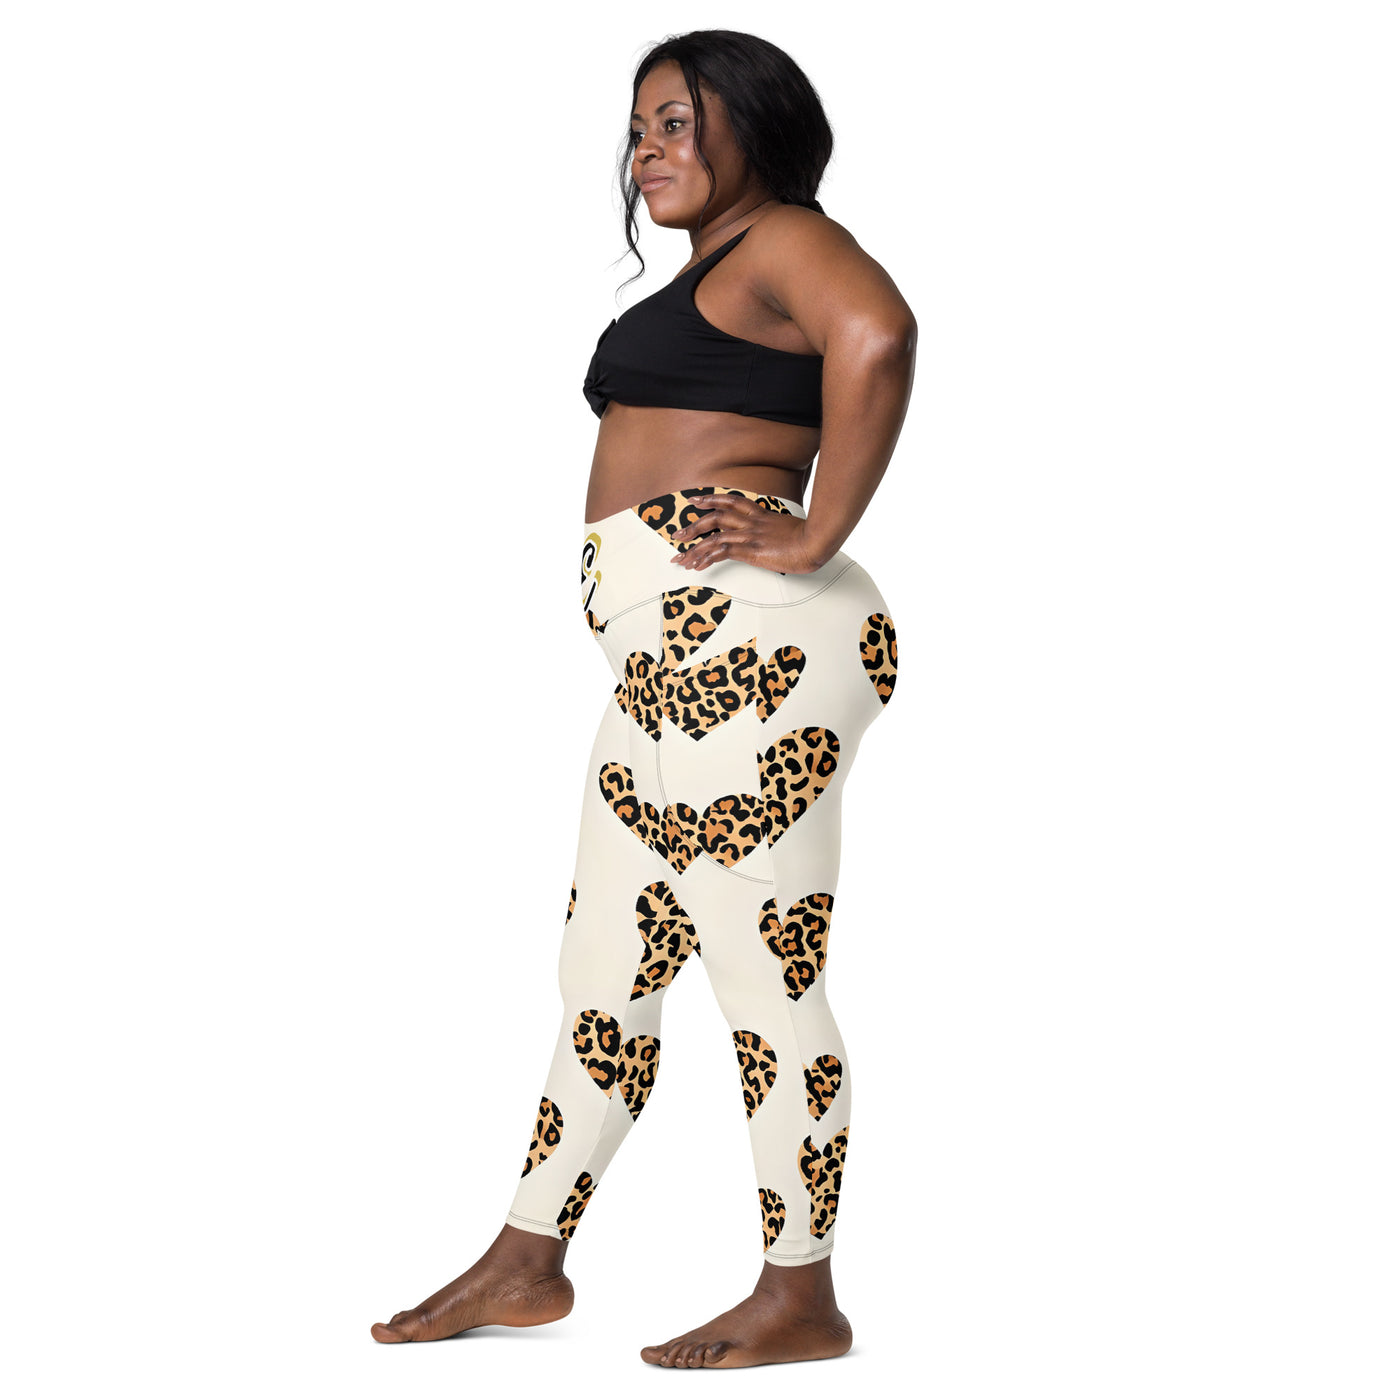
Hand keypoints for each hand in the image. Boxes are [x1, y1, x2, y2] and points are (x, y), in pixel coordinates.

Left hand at [668, 494, 823, 574]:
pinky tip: (697, 565)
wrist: (817, 541)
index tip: (696, 501)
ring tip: (681, 558)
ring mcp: (750, 535)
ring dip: (694, 548)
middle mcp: (752, 522)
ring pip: (713, 537)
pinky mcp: (751, 549)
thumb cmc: (811, 538)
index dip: (712, 499)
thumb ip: (779, 532)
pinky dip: (706, 558)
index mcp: (761, 515)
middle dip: (694, 526)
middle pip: (716, 517)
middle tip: (679, 535)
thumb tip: (776, 538)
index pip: (732, 501)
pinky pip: (721, 552)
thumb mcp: (791, 530)